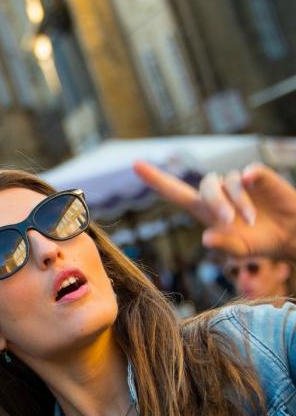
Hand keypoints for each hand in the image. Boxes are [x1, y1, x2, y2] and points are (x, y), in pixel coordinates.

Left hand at [133, 160, 295, 261]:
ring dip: (238, 201)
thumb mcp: (241, 250)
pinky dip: (251, 179)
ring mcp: (238, 182)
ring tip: (251, 220)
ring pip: (229, 181)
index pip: (175, 192)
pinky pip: (249, 172)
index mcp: (205, 210)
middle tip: (230, 220)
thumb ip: (224, 245)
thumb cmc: (259, 242)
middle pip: (206, 185)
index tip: (135, 164)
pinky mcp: (258, 176)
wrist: (290, 235)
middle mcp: (218, 193)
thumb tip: (207, 238)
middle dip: (217, 202)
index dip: (156, 179)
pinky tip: (255, 185)